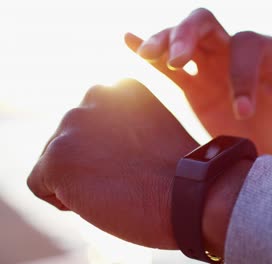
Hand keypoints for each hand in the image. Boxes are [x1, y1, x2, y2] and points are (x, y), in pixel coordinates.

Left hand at [27, 79, 198, 248]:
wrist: (191, 194)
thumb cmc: (180, 173)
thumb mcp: (153, 131)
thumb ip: (123, 125)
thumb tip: (95, 145)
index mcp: (122, 87)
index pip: (94, 123)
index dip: (111, 151)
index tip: (137, 162)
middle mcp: (95, 94)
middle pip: (71, 139)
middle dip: (91, 162)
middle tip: (127, 177)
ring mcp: (74, 123)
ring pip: (55, 162)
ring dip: (79, 179)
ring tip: (117, 186)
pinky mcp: (57, 156)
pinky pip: (40, 185)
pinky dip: (64, 200)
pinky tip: (99, 198)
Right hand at [124, 8, 271, 160]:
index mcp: (265, 53)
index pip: (247, 47)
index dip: (242, 75)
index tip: (241, 112)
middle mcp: (234, 52)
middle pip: (205, 24)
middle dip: (188, 35)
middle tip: (176, 60)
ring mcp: (210, 66)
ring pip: (181, 39)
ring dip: (164, 41)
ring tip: (149, 55)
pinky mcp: (194, 85)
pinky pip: (167, 66)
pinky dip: (146, 49)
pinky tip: (127, 40)